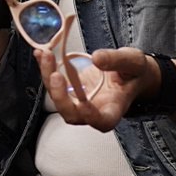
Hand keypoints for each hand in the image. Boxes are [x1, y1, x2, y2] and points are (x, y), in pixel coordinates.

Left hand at [36, 47, 154, 131]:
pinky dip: (45, 68)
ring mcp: (79, 100)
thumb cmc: (133, 72)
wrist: (127, 70)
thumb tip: (97, 58)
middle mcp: (94, 109)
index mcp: (114, 107)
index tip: (84, 104)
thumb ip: (117, 60)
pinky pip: (53, 83)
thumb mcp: (133, 61)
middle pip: (72, 115)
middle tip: (56, 75)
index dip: (91, 117)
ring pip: (58, 98)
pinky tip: (41, 53)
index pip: (103, 121)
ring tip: (47, 55)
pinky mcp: (69, 89)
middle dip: (60, 97)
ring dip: (48, 77)